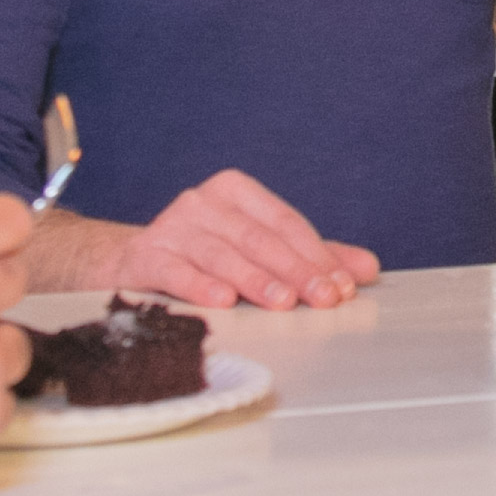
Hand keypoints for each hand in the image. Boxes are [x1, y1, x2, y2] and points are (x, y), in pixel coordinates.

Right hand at [40, 166, 377, 313]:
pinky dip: (200, 285)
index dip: (317, 255)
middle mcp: (203, 202)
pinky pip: (176, 269)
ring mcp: (172, 226)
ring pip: (222, 253)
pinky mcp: (145, 255)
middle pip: (258, 238)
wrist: (127, 264)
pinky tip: (222, 301)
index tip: (343, 286)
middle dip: (296, 270)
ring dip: (255, 280)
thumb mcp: (261, 252)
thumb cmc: (204, 256)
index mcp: (236, 193)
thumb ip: (312, 257)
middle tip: (324, 298)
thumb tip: (368, 268)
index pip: (285, 223)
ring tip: (283, 302)